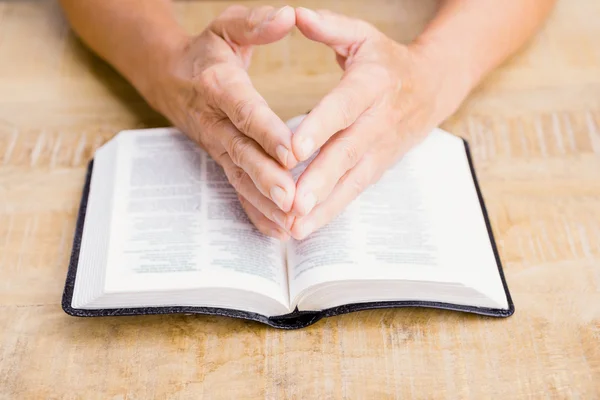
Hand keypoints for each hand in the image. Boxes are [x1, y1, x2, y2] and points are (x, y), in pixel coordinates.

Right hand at [151, 6, 297, 238]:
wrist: (171, 78)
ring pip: (239, 176)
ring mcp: (216, 145)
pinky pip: (236, 188)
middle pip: (241, 152)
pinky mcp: (221, 159)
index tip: (291, 150)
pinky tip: (276, 230)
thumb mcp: (227, 27)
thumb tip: (290, 15)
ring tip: (290, 223)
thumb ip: (256, 23)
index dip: (266, 130)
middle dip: (266, 177)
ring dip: (263, 202)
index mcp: (219, 85)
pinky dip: (254, 211)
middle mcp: (215, 121)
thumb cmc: (208, 52)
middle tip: (291, 198)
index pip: (244, 110)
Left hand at [288, 8, 472, 239]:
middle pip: (347, 152)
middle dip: (320, 179)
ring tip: (294, 227)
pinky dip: (331, 211)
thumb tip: (294, 14)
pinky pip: (354, 191)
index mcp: (372, 83)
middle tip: (293, 202)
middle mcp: (378, 120)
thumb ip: (328, 27)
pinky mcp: (378, 167)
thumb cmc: (386, 61)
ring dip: (323, 206)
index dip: (321, 126)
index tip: (295, 146)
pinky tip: (305, 228)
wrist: (432, 88)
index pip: (344, 106)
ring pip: (351, 180)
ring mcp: (380, 149)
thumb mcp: (362, 37)